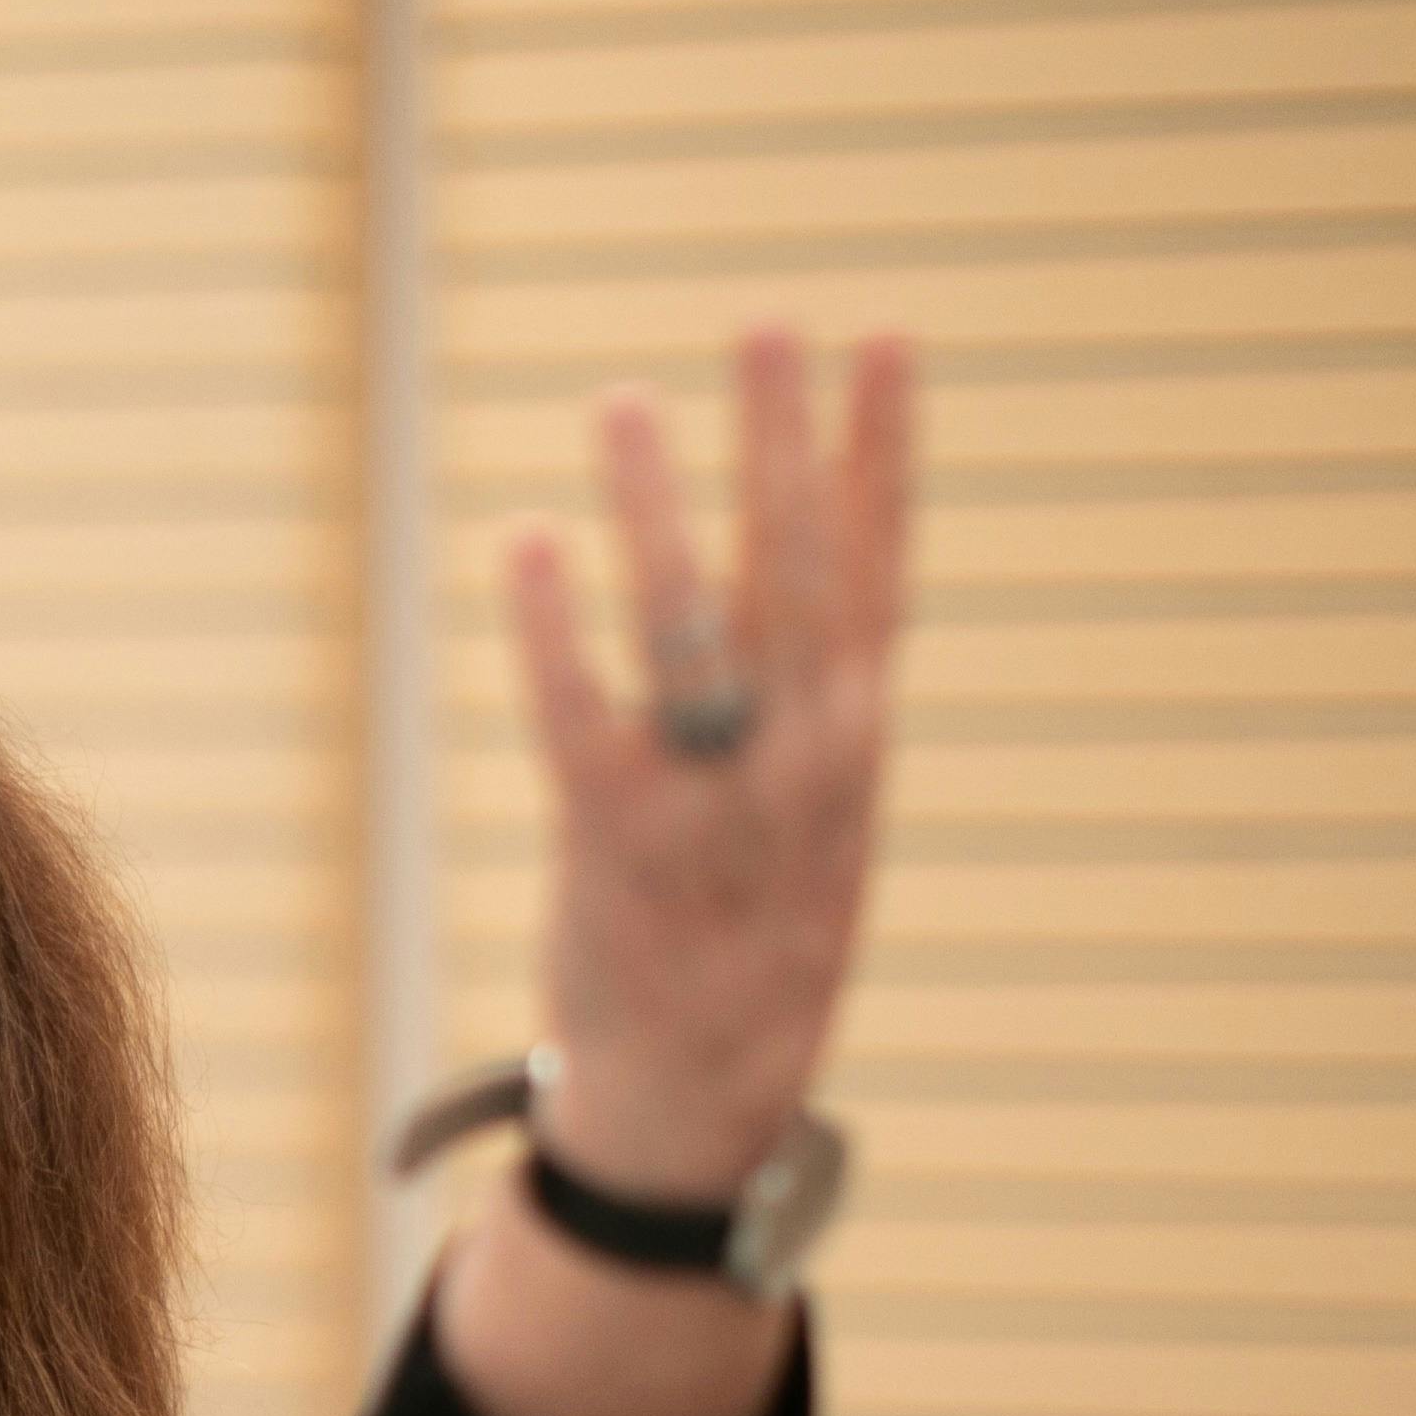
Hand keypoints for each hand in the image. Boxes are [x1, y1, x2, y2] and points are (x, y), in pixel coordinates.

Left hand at [502, 329, 915, 1202]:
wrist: (705, 1095)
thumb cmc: (760, 926)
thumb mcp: (826, 807)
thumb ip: (821, 688)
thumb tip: (824, 536)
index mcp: (857, 740)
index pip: (882, 567)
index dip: (884, 449)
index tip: (886, 336)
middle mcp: (802, 761)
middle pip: (799, 570)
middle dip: (785, 441)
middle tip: (768, 320)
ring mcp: (713, 804)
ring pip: (692, 628)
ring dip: (661, 506)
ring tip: (626, 401)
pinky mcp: (614, 846)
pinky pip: (582, 718)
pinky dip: (554, 627)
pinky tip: (528, 540)